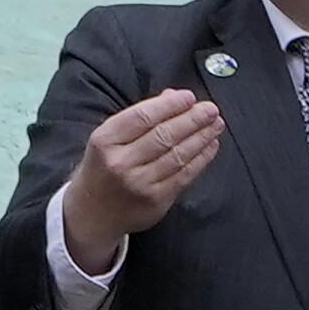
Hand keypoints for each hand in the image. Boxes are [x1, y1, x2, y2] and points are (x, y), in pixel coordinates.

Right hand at [63, 89, 223, 272]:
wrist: (92, 212)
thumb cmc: (103, 167)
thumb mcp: (109, 138)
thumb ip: (139, 117)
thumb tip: (174, 96)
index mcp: (105, 141)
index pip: (143, 116)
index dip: (170, 105)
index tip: (189, 96)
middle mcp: (120, 163)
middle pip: (164, 135)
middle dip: (192, 119)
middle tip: (211, 109)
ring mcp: (139, 184)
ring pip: (178, 155)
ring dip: (201, 137)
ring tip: (216, 124)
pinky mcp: (156, 201)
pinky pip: (184, 175)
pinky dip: (201, 158)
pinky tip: (210, 146)